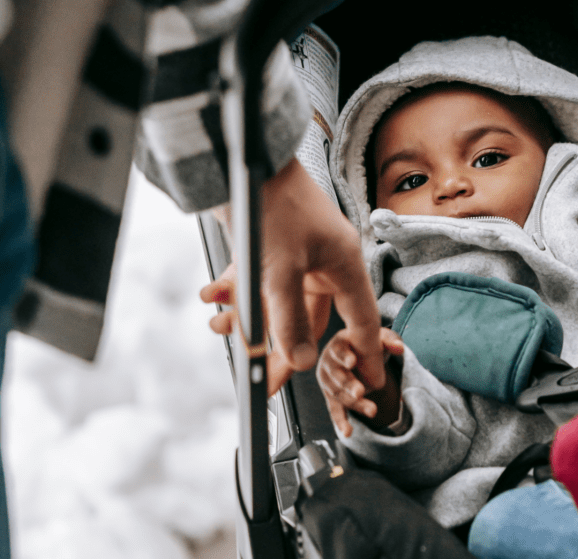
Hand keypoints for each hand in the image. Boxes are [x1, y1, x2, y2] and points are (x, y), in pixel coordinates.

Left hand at [201, 158, 384, 393]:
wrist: (238, 157)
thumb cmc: (271, 201)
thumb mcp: (279, 269)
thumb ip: (287, 319)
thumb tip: (298, 360)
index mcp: (342, 264)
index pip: (361, 320)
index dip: (365, 354)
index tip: (366, 382)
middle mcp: (324, 261)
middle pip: (310, 319)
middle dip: (282, 345)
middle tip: (265, 378)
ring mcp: (298, 254)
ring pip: (279, 302)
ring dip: (249, 317)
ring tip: (221, 325)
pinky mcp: (271, 246)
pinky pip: (259, 282)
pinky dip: (235, 292)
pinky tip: (212, 295)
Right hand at [317, 328, 404, 436]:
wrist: (360, 355)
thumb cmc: (369, 343)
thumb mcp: (381, 337)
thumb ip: (390, 339)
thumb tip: (399, 348)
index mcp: (339, 344)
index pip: (339, 349)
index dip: (344, 356)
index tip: (353, 362)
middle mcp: (329, 362)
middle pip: (337, 375)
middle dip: (349, 384)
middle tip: (360, 392)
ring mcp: (329, 381)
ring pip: (339, 394)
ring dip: (355, 403)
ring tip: (372, 410)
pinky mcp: (332, 396)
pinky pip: (335, 410)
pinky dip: (341, 421)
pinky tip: (347, 432)